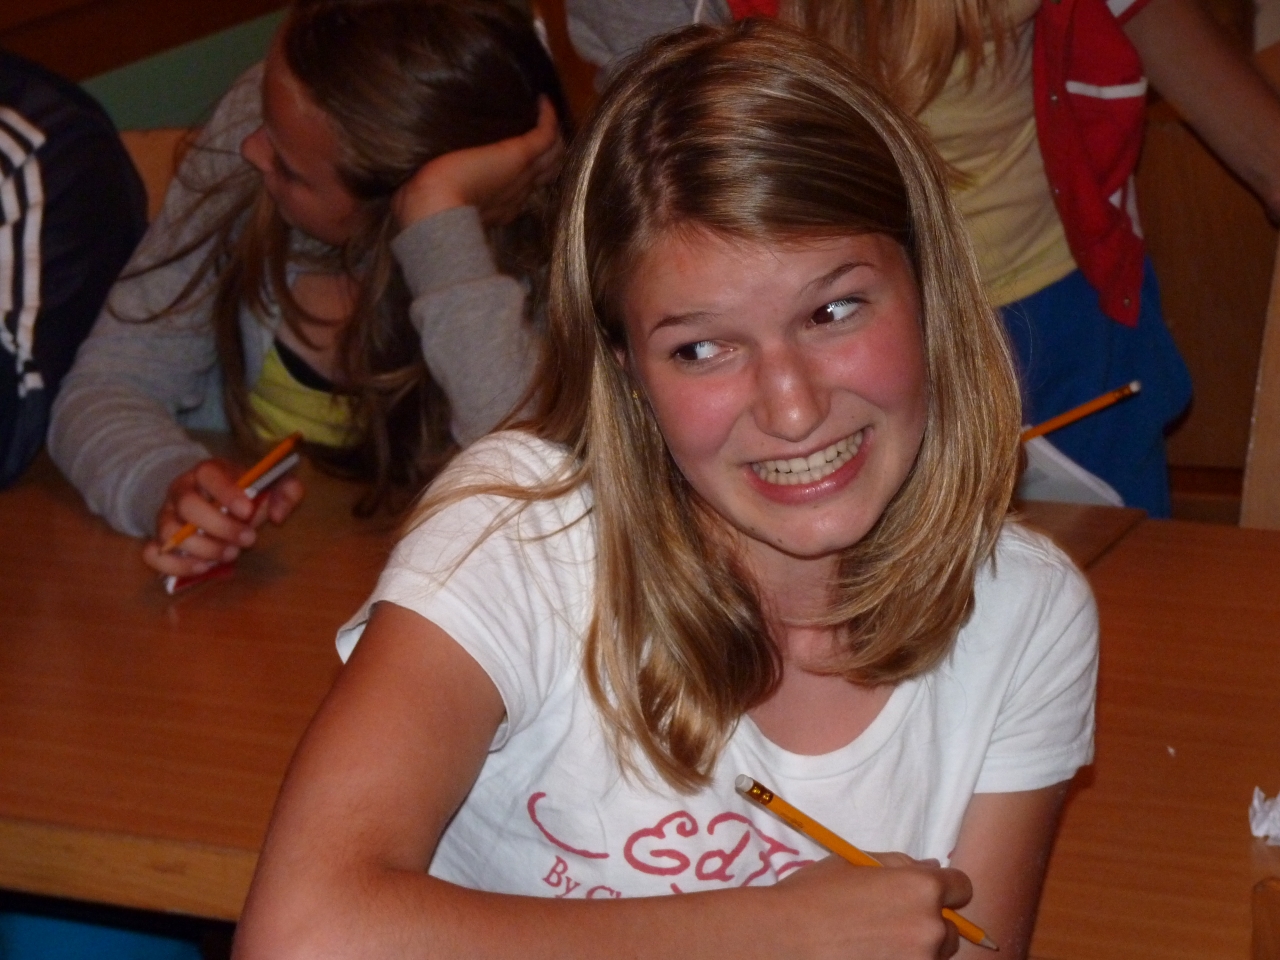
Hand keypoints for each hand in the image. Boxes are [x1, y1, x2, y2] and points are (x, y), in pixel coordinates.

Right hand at [142, 458, 303, 576]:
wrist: (211, 502)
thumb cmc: (244, 495)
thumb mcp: (270, 487)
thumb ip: (287, 491)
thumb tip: (279, 515)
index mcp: (208, 471)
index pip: (210, 474)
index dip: (228, 493)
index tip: (248, 511)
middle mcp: (181, 490)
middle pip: (188, 505)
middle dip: (220, 527)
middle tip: (248, 540)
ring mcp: (166, 515)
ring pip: (170, 532)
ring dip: (203, 549)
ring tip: (230, 554)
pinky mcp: (158, 539)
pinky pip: (152, 554)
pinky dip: (176, 565)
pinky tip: (203, 567)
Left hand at [392, 96, 562, 229]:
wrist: (435, 209)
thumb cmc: (426, 209)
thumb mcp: (434, 200)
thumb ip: (434, 192)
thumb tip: (414, 187)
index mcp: (497, 207)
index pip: (522, 189)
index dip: (526, 175)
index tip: (521, 159)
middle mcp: (516, 193)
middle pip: (545, 174)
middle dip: (548, 156)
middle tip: (545, 132)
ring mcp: (521, 174)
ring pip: (553, 156)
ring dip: (554, 137)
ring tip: (547, 114)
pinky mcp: (519, 155)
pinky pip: (546, 134)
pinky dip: (548, 117)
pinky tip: (543, 99)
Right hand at [771, 853, 972, 958]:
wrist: (784, 938)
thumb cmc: (814, 895)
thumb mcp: (855, 864)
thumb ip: (899, 864)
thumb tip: (931, 867)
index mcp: (922, 889)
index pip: (962, 888)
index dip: (945, 889)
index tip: (924, 895)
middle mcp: (930, 928)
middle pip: (951, 929)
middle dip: (928, 924)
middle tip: (889, 923)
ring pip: (933, 955)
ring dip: (915, 950)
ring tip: (875, 944)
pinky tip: (870, 956)